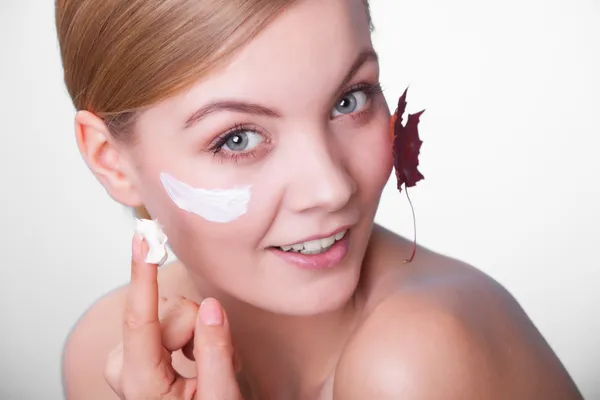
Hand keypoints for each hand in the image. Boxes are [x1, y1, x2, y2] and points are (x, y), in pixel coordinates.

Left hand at [104, 234, 242, 398]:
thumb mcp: (221, 398)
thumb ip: (216, 353)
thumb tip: (210, 307)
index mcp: (142, 384)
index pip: (139, 320)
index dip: (141, 273)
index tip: (142, 239)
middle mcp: (124, 367)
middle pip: (167, 314)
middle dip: (197, 328)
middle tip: (219, 360)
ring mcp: (128, 358)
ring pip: (171, 312)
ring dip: (197, 333)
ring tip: (209, 363)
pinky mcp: (137, 350)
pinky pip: (169, 318)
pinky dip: (191, 334)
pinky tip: (197, 358)